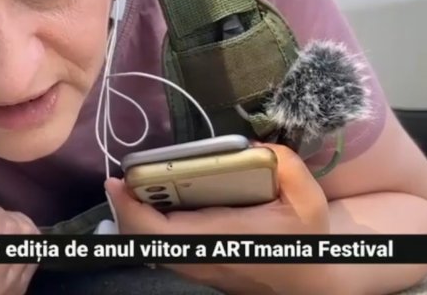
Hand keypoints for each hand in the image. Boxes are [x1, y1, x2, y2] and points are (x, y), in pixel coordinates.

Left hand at [105, 143, 336, 294]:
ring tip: (137, 182)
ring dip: (135, 214)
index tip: (117, 181)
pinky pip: (160, 246)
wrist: (309, 282)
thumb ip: (283, 162)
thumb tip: (251, 145)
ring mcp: (194, 265)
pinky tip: (155, 199)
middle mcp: (198, 257)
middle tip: (126, 175)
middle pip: (142, 239)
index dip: (129, 208)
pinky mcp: (195, 265)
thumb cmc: (304, 239)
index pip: (156, 233)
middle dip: (126, 206)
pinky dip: (148, 222)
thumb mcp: (306, 197)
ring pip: (148, 245)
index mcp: (219, 239)